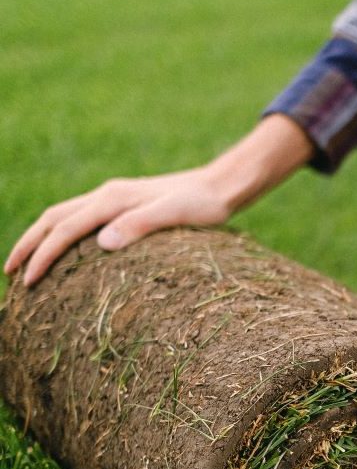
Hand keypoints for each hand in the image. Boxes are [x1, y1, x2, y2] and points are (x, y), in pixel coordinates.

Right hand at [5, 114, 313, 285]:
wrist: (223, 186)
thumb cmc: (204, 205)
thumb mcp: (175, 215)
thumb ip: (140, 225)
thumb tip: (102, 242)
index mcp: (113, 199)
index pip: (65, 229)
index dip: (43, 255)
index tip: (28, 282)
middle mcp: (108, 195)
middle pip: (53, 218)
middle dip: (28, 245)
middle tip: (10, 275)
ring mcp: (116, 198)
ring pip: (64, 216)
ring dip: (41, 239)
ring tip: (28, 265)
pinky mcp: (126, 205)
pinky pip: (83, 219)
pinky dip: (64, 234)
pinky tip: (67, 253)